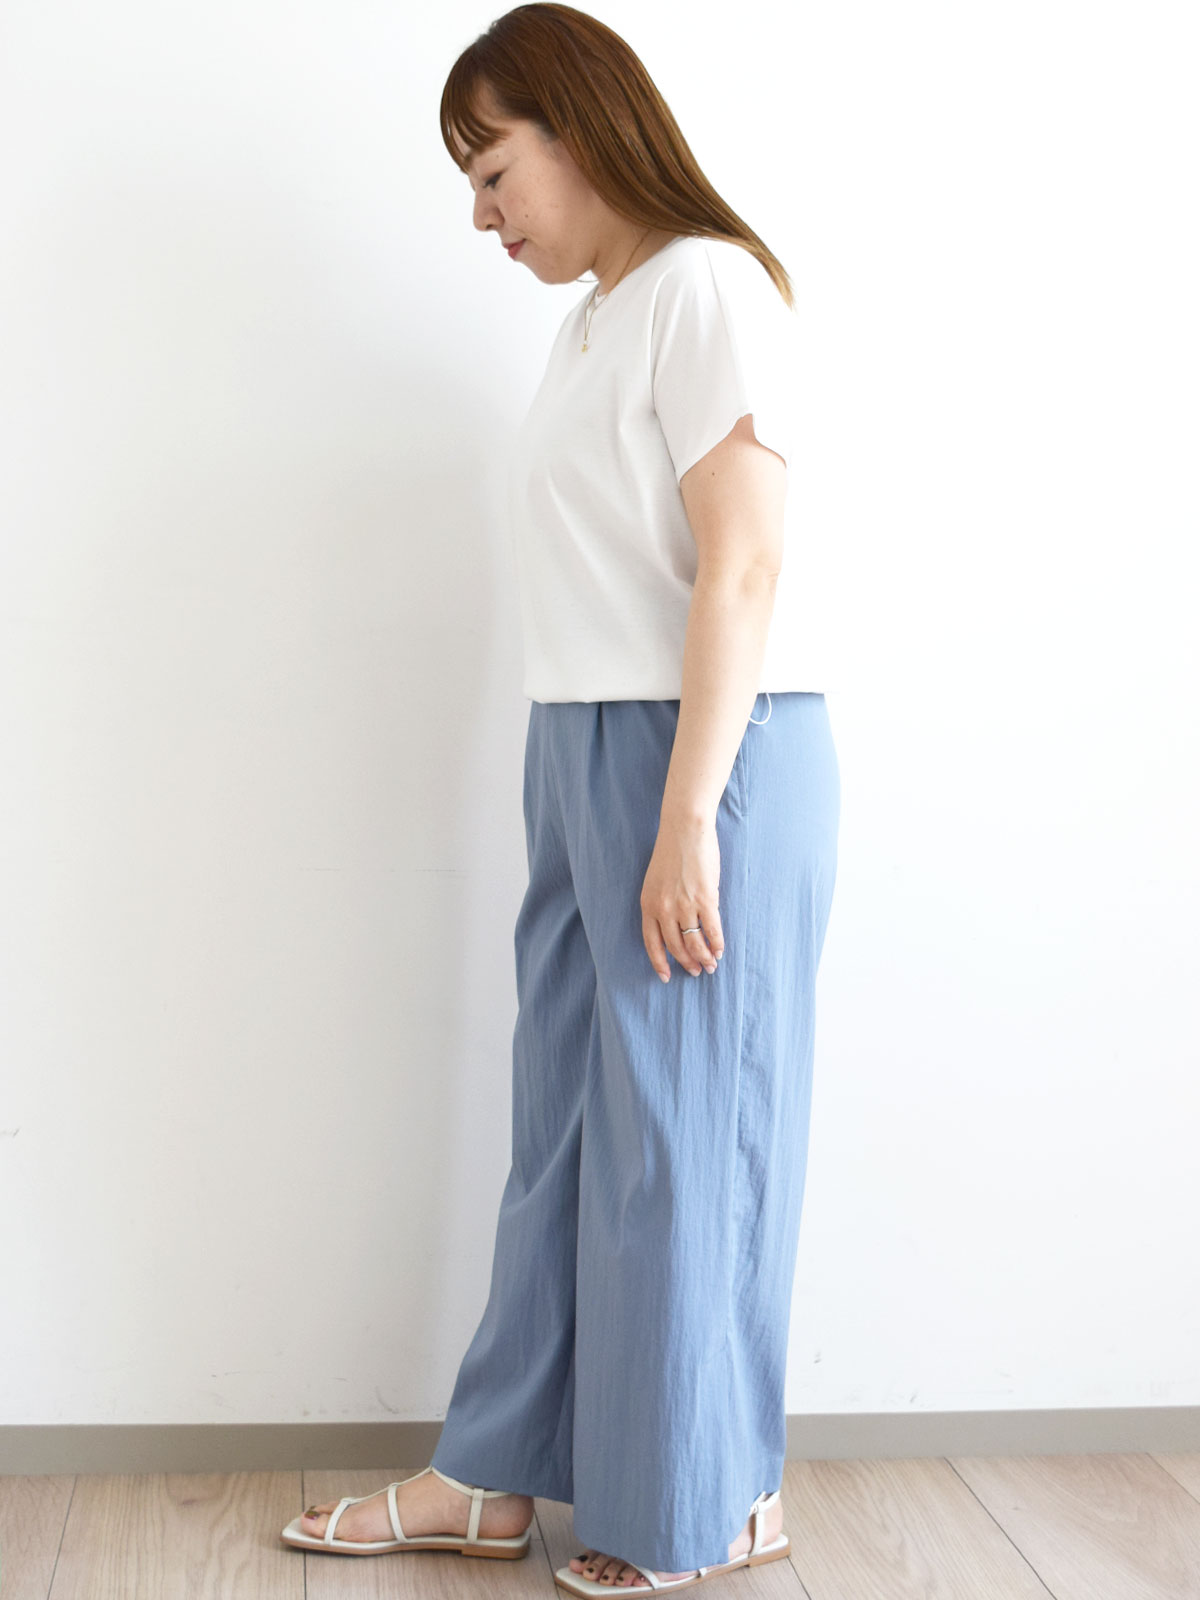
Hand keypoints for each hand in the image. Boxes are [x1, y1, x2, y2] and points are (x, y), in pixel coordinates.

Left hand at [640, 811, 725, 981]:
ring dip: (704, 958)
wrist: (685, 829)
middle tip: (696, 971)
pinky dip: (717, 943)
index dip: (659, 962)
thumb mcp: (656, 881)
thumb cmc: (672, 852)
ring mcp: (684, 905)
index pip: (652, 943)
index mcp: (648, 904)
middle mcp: (664, 909)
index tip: (666, 976)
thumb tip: (676, 928)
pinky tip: (720, 951)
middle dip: (686, 963)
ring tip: (710, 966)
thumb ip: (662, 904)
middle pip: (675, 947)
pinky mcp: (705, 899)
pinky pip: (712, 930)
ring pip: (694, 943)